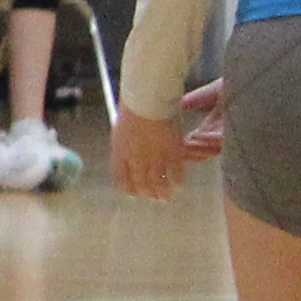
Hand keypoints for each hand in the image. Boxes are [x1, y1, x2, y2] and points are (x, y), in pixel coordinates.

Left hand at [113, 82, 225, 199]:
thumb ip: (123, 146)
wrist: (146, 102)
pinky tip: (180, 184)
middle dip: (147, 193)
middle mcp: (136, 161)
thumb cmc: (132, 111)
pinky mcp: (171, 153)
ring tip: (166, 197)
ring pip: (158, 183)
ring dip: (162, 192)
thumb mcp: (121, 131)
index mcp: (120, 155)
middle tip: (152, 197)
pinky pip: (176, 173)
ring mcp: (154, 158)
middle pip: (141, 185)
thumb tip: (125, 154)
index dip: (129, 189)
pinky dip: (177, 181)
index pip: (122, 179)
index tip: (134, 193)